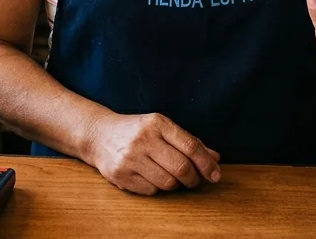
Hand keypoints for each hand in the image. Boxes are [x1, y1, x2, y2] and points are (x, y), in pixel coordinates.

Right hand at [83, 112, 221, 195]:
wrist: (100, 135)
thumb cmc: (138, 132)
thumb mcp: (163, 129)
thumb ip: (189, 142)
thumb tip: (215, 158)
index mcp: (158, 123)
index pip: (190, 146)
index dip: (207, 164)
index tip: (216, 175)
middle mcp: (143, 139)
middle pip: (181, 168)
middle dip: (193, 179)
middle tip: (193, 181)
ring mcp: (130, 158)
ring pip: (167, 183)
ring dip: (175, 184)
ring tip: (169, 176)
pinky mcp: (121, 175)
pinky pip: (151, 191)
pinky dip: (157, 188)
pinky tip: (151, 177)